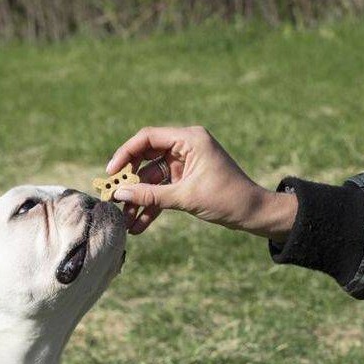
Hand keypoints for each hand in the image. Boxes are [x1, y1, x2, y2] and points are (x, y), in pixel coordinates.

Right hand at [105, 125, 297, 236]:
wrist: (253, 213)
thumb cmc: (227, 199)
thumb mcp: (186, 198)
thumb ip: (152, 196)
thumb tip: (120, 195)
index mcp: (189, 139)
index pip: (148, 138)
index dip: (125, 154)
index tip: (111, 174)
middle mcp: (186, 147)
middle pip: (146, 159)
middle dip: (130, 182)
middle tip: (113, 199)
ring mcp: (185, 164)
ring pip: (152, 179)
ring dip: (139, 200)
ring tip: (124, 220)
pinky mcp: (186, 181)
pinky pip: (163, 191)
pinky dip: (152, 206)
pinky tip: (139, 225)